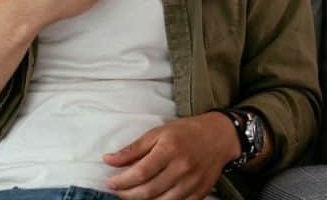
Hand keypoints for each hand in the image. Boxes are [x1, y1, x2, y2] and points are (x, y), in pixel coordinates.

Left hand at [103, 113, 238, 199]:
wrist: (219, 136)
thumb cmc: (185, 132)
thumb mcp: (158, 133)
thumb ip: (133, 149)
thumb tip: (108, 160)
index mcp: (170, 149)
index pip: (140, 173)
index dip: (121, 181)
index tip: (111, 183)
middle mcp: (182, 167)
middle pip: (148, 191)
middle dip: (128, 194)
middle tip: (119, 191)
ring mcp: (193, 182)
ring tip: (134, 195)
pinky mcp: (200, 193)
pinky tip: (154, 198)